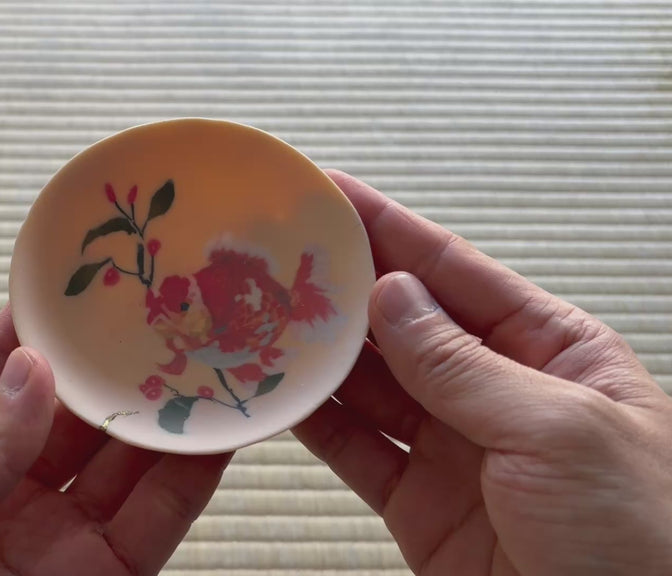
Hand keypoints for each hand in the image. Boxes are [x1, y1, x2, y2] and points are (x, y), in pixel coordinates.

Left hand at [0, 307, 230, 575]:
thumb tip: (33, 372)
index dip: (21, 334)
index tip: (65, 280)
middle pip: (63, 416)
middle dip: (102, 363)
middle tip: (151, 303)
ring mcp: (59, 541)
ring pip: (120, 459)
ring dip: (158, 406)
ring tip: (198, 346)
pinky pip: (158, 515)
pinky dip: (192, 470)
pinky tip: (218, 422)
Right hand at [294, 171, 671, 575]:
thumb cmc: (639, 535)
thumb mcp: (557, 429)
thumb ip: (462, 364)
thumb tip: (390, 295)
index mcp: (552, 349)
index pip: (455, 272)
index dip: (388, 229)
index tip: (327, 193)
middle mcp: (498, 390)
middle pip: (403, 323)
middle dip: (341, 288)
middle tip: (273, 254)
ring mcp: (454, 448)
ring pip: (370, 385)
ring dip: (318, 353)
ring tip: (257, 316)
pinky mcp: (420, 504)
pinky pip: (357, 450)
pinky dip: (315, 423)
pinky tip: (279, 392)